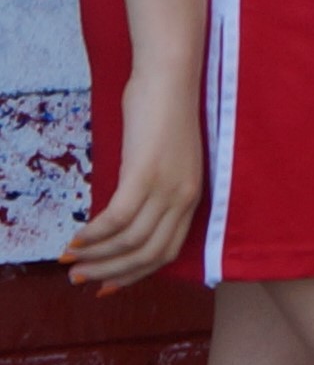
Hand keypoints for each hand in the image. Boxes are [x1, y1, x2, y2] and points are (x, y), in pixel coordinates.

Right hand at [64, 70, 205, 288]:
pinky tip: (76, 238)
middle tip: (79, 280)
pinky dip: (95, 233)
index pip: (166, 253)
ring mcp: (167, 187)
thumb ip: (149, 189)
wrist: (169, 78)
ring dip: (98, 257)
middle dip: (112, 273)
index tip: (108, 286)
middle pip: (150, 255)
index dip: (135, 274)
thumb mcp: (162, 161)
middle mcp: (184, 198)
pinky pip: (118, 217)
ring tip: (70, 263)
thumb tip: (121, 214)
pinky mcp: (146, 173)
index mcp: (192, 199)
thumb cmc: (160, 115)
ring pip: (132, 242)